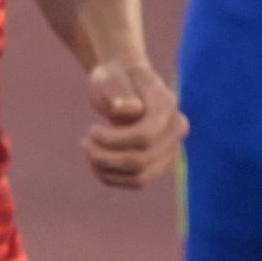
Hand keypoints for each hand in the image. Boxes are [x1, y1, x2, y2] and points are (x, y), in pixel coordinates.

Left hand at [82, 54, 181, 188]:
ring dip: (107, 170)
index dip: (113, 140)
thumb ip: (118, 90)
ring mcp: (172, 149)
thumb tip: (132, 110)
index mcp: (167, 105)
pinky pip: (137, 182)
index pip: (145, 136)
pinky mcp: (161, 164)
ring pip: (140, 178)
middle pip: (141, 160)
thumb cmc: (114, 79)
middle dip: (106, 157)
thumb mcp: (110, 78)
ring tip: (88, 151)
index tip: (91, 130)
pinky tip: (94, 162)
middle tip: (84, 142)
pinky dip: (111, 176)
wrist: (125, 85)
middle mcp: (176, 129)